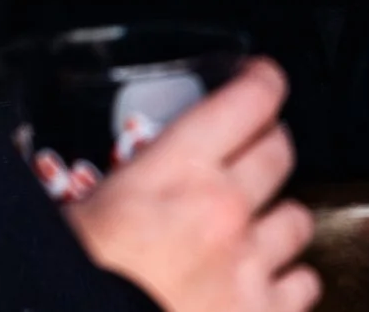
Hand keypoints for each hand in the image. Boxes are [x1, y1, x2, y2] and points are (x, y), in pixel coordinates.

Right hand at [65, 58, 320, 311]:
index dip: (263, 83)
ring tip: (253, 233)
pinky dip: (286, 284)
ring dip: (278, 222)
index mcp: (173, 171)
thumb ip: (109, 185)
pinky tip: (263, 287)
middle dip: (267, 148)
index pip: (249, 99)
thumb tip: (87, 174)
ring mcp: (250, 267)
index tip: (263, 82)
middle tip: (251, 157)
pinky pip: (303, 285)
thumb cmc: (65, 285)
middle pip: (280, 152)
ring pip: (299, 219)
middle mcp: (224, 210)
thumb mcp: (73, 216)